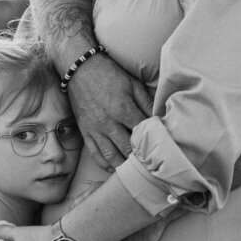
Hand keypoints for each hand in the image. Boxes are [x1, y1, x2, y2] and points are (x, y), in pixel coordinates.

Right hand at [68, 53, 152, 169]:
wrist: (80, 69)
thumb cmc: (109, 74)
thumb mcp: (133, 84)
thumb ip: (146, 103)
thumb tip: (159, 118)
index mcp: (123, 109)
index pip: (142, 133)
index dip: (152, 141)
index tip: (160, 148)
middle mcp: (108, 123)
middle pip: (128, 149)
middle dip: (139, 158)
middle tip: (150, 164)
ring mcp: (95, 129)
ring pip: (111, 156)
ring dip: (123, 166)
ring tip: (134, 171)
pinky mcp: (85, 131)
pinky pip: (95, 153)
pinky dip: (104, 164)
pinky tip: (114, 168)